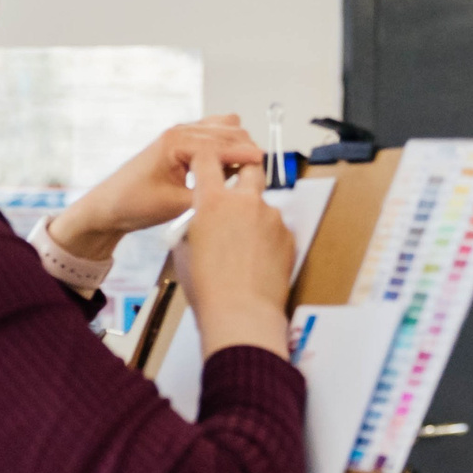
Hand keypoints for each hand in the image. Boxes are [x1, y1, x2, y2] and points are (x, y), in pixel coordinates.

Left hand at [51, 115, 265, 261]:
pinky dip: (227, 146)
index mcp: (176, 142)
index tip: (263, 164)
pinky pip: (214, 136)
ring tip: (246, 171)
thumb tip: (237, 193)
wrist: (110, 206)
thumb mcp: (175, 205)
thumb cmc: (134, 203)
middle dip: (245, 148)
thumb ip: (208, 195)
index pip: (221, 143)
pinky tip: (231, 167)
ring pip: (224, 129)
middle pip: (228, 130)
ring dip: (237, 145)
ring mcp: (181, 135)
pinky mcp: (183, 144)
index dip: (244, 154)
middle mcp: (180, 132)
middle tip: (258, 173)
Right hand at [172, 158, 291, 358]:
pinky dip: (268, 238)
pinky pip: (276, 228)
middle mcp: (244, 202)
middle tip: (237, 187)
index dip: (207, 158)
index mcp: (213, 202)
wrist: (241, 314)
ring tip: (245, 246)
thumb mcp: (184, 251)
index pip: (208, 159)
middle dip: (244, 171)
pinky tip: (258, 260)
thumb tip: (200, 222)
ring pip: (263, 204)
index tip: (209, 163)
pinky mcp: (288, 235)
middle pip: (250, 167)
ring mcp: (271, 217)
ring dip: (255, 215)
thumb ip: (194, 225)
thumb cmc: (208, 289)